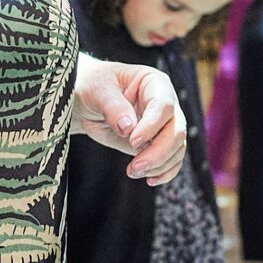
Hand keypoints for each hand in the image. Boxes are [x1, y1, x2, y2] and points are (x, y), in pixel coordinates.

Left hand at [71, 54, 187, 185]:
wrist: (85, 100)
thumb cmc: (92, 85)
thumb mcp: (98, 90)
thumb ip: (113, 107)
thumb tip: (129, 128)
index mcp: (154, 83)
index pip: (163, 106)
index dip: (151, 126)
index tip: (132, 140)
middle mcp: (165, 103)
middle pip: (176, 131)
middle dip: (158, 152)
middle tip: (134, 167)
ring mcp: (163, 125)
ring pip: (176, 148)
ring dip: (159, 165)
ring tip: (133, 171)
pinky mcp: (156, 143)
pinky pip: (171, 160)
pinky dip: (164, 172)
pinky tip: (149, 179)